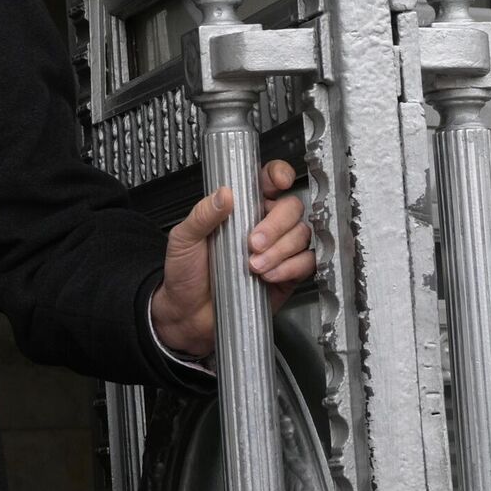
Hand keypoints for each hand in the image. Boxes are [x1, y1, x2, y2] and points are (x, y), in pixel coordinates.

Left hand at [148, 159, 313, 358]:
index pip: (266, 182)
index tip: (278, 181)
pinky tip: (268, 275)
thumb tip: (224, 194)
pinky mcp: (286, 275)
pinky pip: (306, 263)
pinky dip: (290, 267)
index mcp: (239, 209)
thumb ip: (203, 215)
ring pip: (301, 235)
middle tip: (252, 242)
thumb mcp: (184, 238)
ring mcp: (277, 250)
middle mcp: (262, 225)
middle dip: (276, 224)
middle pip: (291, 208)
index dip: (278, 176)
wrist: (189, 314)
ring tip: (253, 265)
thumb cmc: (185, 272)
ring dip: (280, 249)